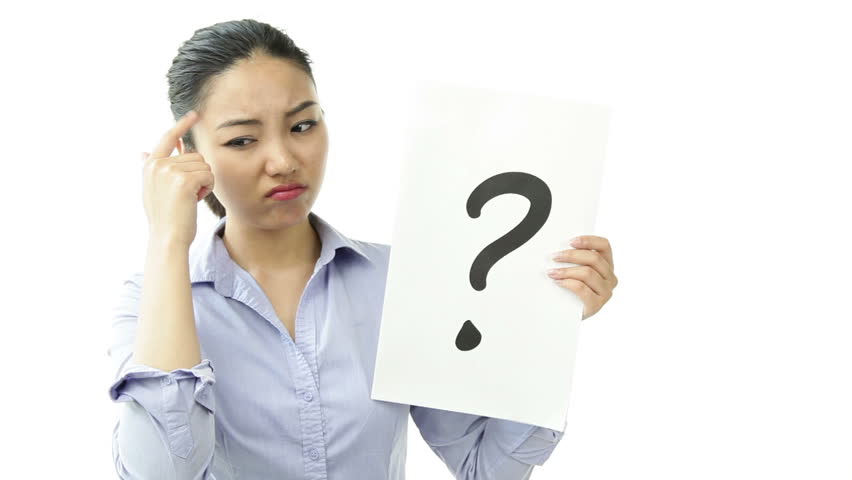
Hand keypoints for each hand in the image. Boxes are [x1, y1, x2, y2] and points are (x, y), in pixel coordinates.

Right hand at [140, 110, 213, 247]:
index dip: (182, 125)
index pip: (168, 137)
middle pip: (195, 156)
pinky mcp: (184, 180)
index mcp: (150, 165)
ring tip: (190, 198)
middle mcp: (158, 164)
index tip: (195, 114)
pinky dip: (208, 187)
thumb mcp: (153, 188)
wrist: (167, 237)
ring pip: (204, 166)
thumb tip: (142, 151)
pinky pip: (208, 175)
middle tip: (187, 194)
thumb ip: (151, 167)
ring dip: (204, 182)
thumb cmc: (165, 216)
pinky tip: (196, 199)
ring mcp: (170, 171)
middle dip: (198, 174)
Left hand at [547, 236, 617, 319]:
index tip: (570, 241)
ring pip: (587, 273)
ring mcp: (605, 292)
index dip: (589, 240)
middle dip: (572, 255)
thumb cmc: (570, 289)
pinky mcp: (596, 305)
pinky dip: (567, 283)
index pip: (604, 246)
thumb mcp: (575, 270)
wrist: (566, 315)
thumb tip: (561, 247)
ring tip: (552, 272)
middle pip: (594, 259)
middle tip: (555, 256)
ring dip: (566, 270)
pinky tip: (557, 282)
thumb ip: (575, 259)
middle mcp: (610, 278)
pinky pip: (582, 288)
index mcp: (607, 265)